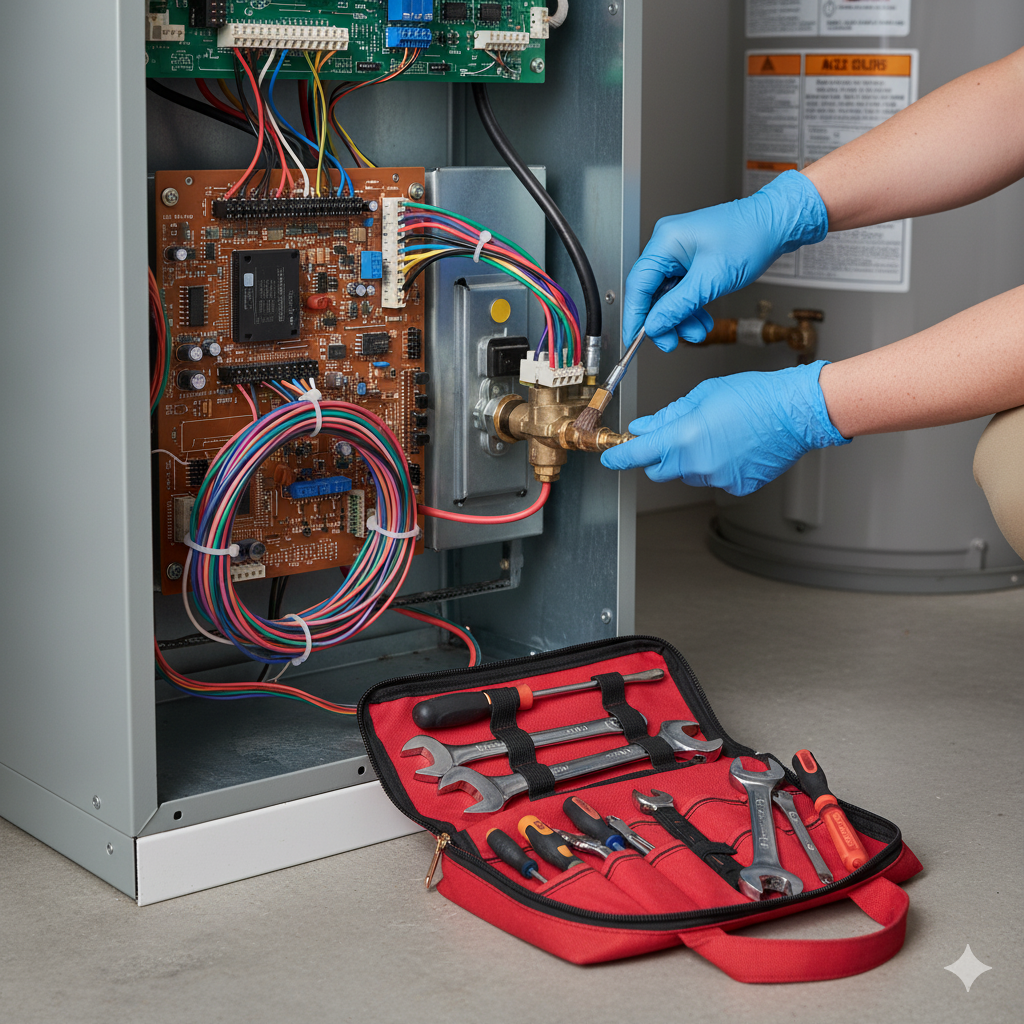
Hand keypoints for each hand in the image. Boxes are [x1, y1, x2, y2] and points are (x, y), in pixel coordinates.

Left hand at [600, 362, 849, 495]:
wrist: (796, 412)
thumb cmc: (756, 396)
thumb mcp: (702, 395)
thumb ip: (668, 415)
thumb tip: (645, 427)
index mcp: (684, 438)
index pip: (638, 454)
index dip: (619, 456)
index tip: (610, 458)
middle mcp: (698, 464)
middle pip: (659, 469)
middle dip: (658, 455)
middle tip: (672, 435)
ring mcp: (718, 478)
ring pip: (688, 474)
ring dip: (690, 459)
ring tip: (716, 434)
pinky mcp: (737, 485)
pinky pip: (714, 478)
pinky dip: (716, 465)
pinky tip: (733, 445)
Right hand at [624, 171, 827, 350]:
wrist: (776, 225)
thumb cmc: (750, 237)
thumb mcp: (711, 280)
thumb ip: (677, 306)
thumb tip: (654, 325)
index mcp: (665, 241)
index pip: (639, 285)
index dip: (635, 315)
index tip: (635, 338)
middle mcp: (668, 245)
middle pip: (653, 293)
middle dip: (664, 320)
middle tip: (670, 342)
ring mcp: (680, 252)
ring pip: (669, 296)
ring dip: (680, 318)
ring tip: (697, 332)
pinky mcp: (692, 260)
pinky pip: (682, 290)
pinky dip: (690, 308)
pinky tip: (701, 320)